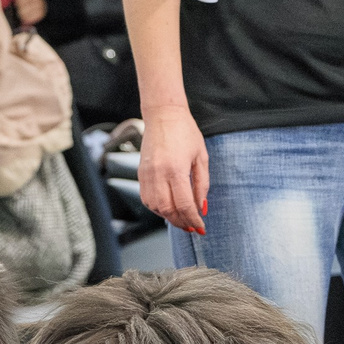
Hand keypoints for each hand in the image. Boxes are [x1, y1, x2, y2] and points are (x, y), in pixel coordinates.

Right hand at [138, 107, 210, 235]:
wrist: (163, 115)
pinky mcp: (140, 173)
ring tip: (181, 219)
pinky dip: (157, 208)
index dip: (193, 220)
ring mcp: (146, 174)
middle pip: (167, 210)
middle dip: (181, 222)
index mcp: (175, 169)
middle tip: (192, 227)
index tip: (201, 227)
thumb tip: (201, 207)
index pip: (184, 205)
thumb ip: (202, 184)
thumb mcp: (201, 157)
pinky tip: (168, 208)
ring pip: (155, 207)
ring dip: (169, 217)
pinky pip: (147, 199)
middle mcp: (158, 174)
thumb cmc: (185, 132)